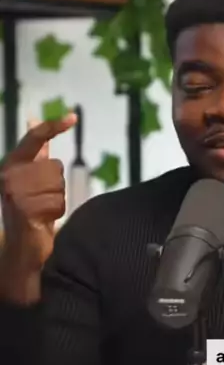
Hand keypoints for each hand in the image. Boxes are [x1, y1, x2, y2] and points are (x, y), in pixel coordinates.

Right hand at [0, 114, 75, 276]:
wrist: (22, 247)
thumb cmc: (30, 209)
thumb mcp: (31, 177)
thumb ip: (35, 151)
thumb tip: (33, 120)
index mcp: (11, 164)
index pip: (35, 139)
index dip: (54, 126)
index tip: (73, 117)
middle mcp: (8, 175)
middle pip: (55, 167)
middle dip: (55, 185)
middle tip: (41, 200)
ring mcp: (15, 192)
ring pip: (58, 185)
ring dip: (56, 199)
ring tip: (41, 210)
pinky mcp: (25, 209)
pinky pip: (57, 202)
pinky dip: (55, 212)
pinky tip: (42, 220)